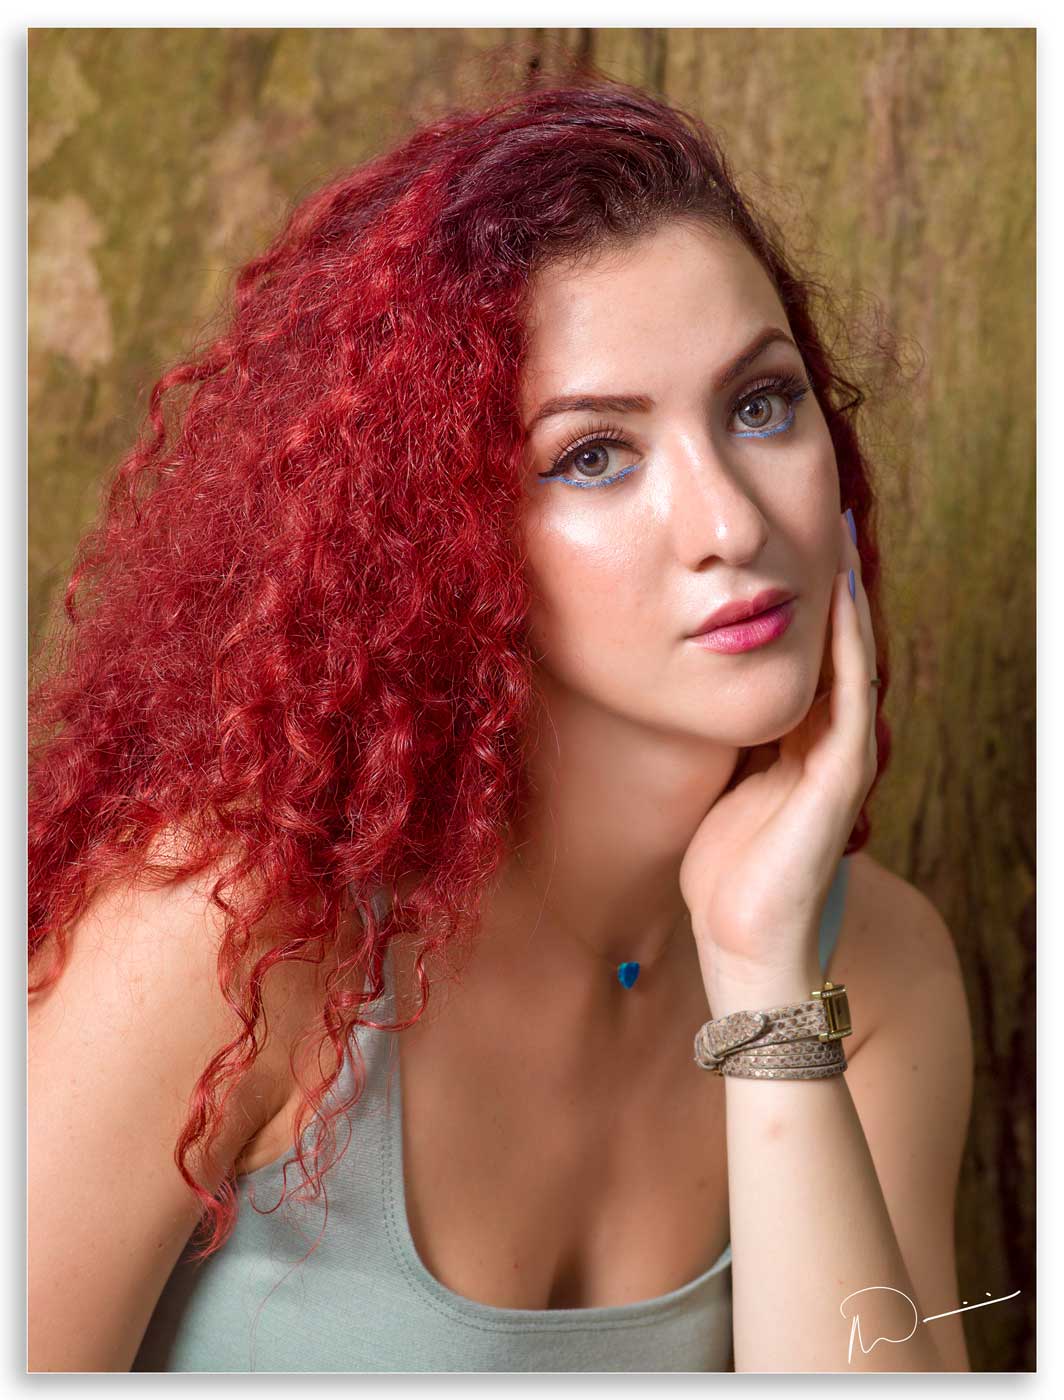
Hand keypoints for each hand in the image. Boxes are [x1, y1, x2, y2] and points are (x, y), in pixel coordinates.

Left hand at [679, 511, 878, 990]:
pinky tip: (841, 600)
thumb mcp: (722, 783)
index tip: (784, 544)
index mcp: (795, 744)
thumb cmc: (724, 870)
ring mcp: (838, 760)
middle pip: (833, 647)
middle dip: (825, 586)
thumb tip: (694, 688)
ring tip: (837, 539)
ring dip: (846, 601)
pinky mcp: (840, 779)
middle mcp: (824, 743)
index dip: (797, 601)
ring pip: (851, 662)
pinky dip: (848, 647)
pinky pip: (849, 698)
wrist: (740, 940)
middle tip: (821, 518)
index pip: (805, 657)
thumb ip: (728, 740)